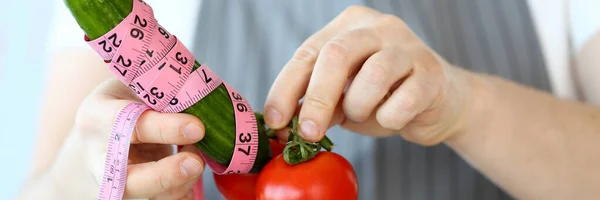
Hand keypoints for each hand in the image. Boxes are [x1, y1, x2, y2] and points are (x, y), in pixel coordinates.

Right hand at [56, 78, 205, 199]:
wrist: (101, 131)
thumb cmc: (125, 101)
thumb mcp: (135, 86)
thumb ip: (162, 96)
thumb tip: (204, 105)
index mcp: (97, 116)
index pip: (130, 126)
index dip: (166, 129)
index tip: (198, 128)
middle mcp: (99, 155)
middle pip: (128, 179)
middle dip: (166, 175)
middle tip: (196, 163)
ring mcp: (112, 180)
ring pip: (146, 194)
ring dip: (181, 181)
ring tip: (197, 157)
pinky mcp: (128, 192)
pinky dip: (180, 194)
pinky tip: (190, 182)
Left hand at [264, 6, 473, 145]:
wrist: (441, 103)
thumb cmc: (384, 97)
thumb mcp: (343, 98)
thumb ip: (316, 103)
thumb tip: (284, 125)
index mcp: (348, 26)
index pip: (308, 53)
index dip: (286, 88)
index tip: (276, 120)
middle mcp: (378, 27)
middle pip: (337, 55)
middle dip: (317, 98)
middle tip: (309, 133)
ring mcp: (408, 46)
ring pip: (372, 75)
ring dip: (360, 107)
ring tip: (364, 114)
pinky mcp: (432, 73)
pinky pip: (403, 100)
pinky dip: (390, 118)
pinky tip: (392, 117)